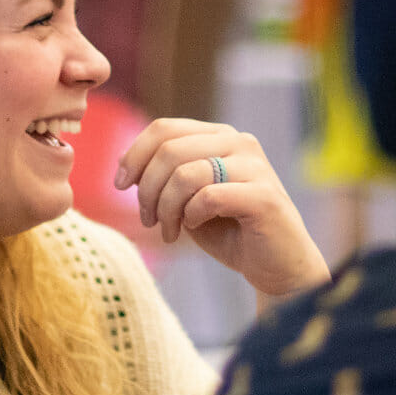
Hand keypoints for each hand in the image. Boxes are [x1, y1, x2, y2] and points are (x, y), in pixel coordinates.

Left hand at [116, 118, 330, 297]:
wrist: (276, 266)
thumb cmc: (230, 232)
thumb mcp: (187, 199)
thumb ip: (164, 176)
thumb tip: (122, 162)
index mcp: (220, 136)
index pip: (165, 128)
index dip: (134, 155)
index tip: (120, 185)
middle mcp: (240, 142)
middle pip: (170, 149)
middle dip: (147, 188)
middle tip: (147, 219)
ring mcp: (255, 167)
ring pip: (185, 174)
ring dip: (166, 208)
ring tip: (168, 231)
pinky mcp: (264, 196)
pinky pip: (208, 197)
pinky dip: (191, 216)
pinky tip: (193, 228)